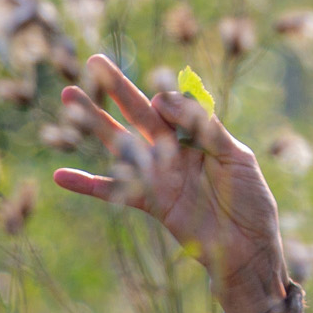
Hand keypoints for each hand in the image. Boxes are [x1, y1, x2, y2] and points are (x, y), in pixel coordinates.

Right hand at [51, 55, 289, 312]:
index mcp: (198, 135)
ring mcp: (159, 175)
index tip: (167, 107)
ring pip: (121, 142)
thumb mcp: (236, 156)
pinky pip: (114, 191)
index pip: (172, 105)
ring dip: (94, 121)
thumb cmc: (252, 201)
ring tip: (68, 95)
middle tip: (92, 62)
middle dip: (117, 88)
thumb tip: (162, 99)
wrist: (249, 250)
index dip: (168, 102)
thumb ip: (203, 126)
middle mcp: (174, 150)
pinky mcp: (150, 202)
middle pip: (139, 113)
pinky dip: (87, 184)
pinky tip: (61, 175)